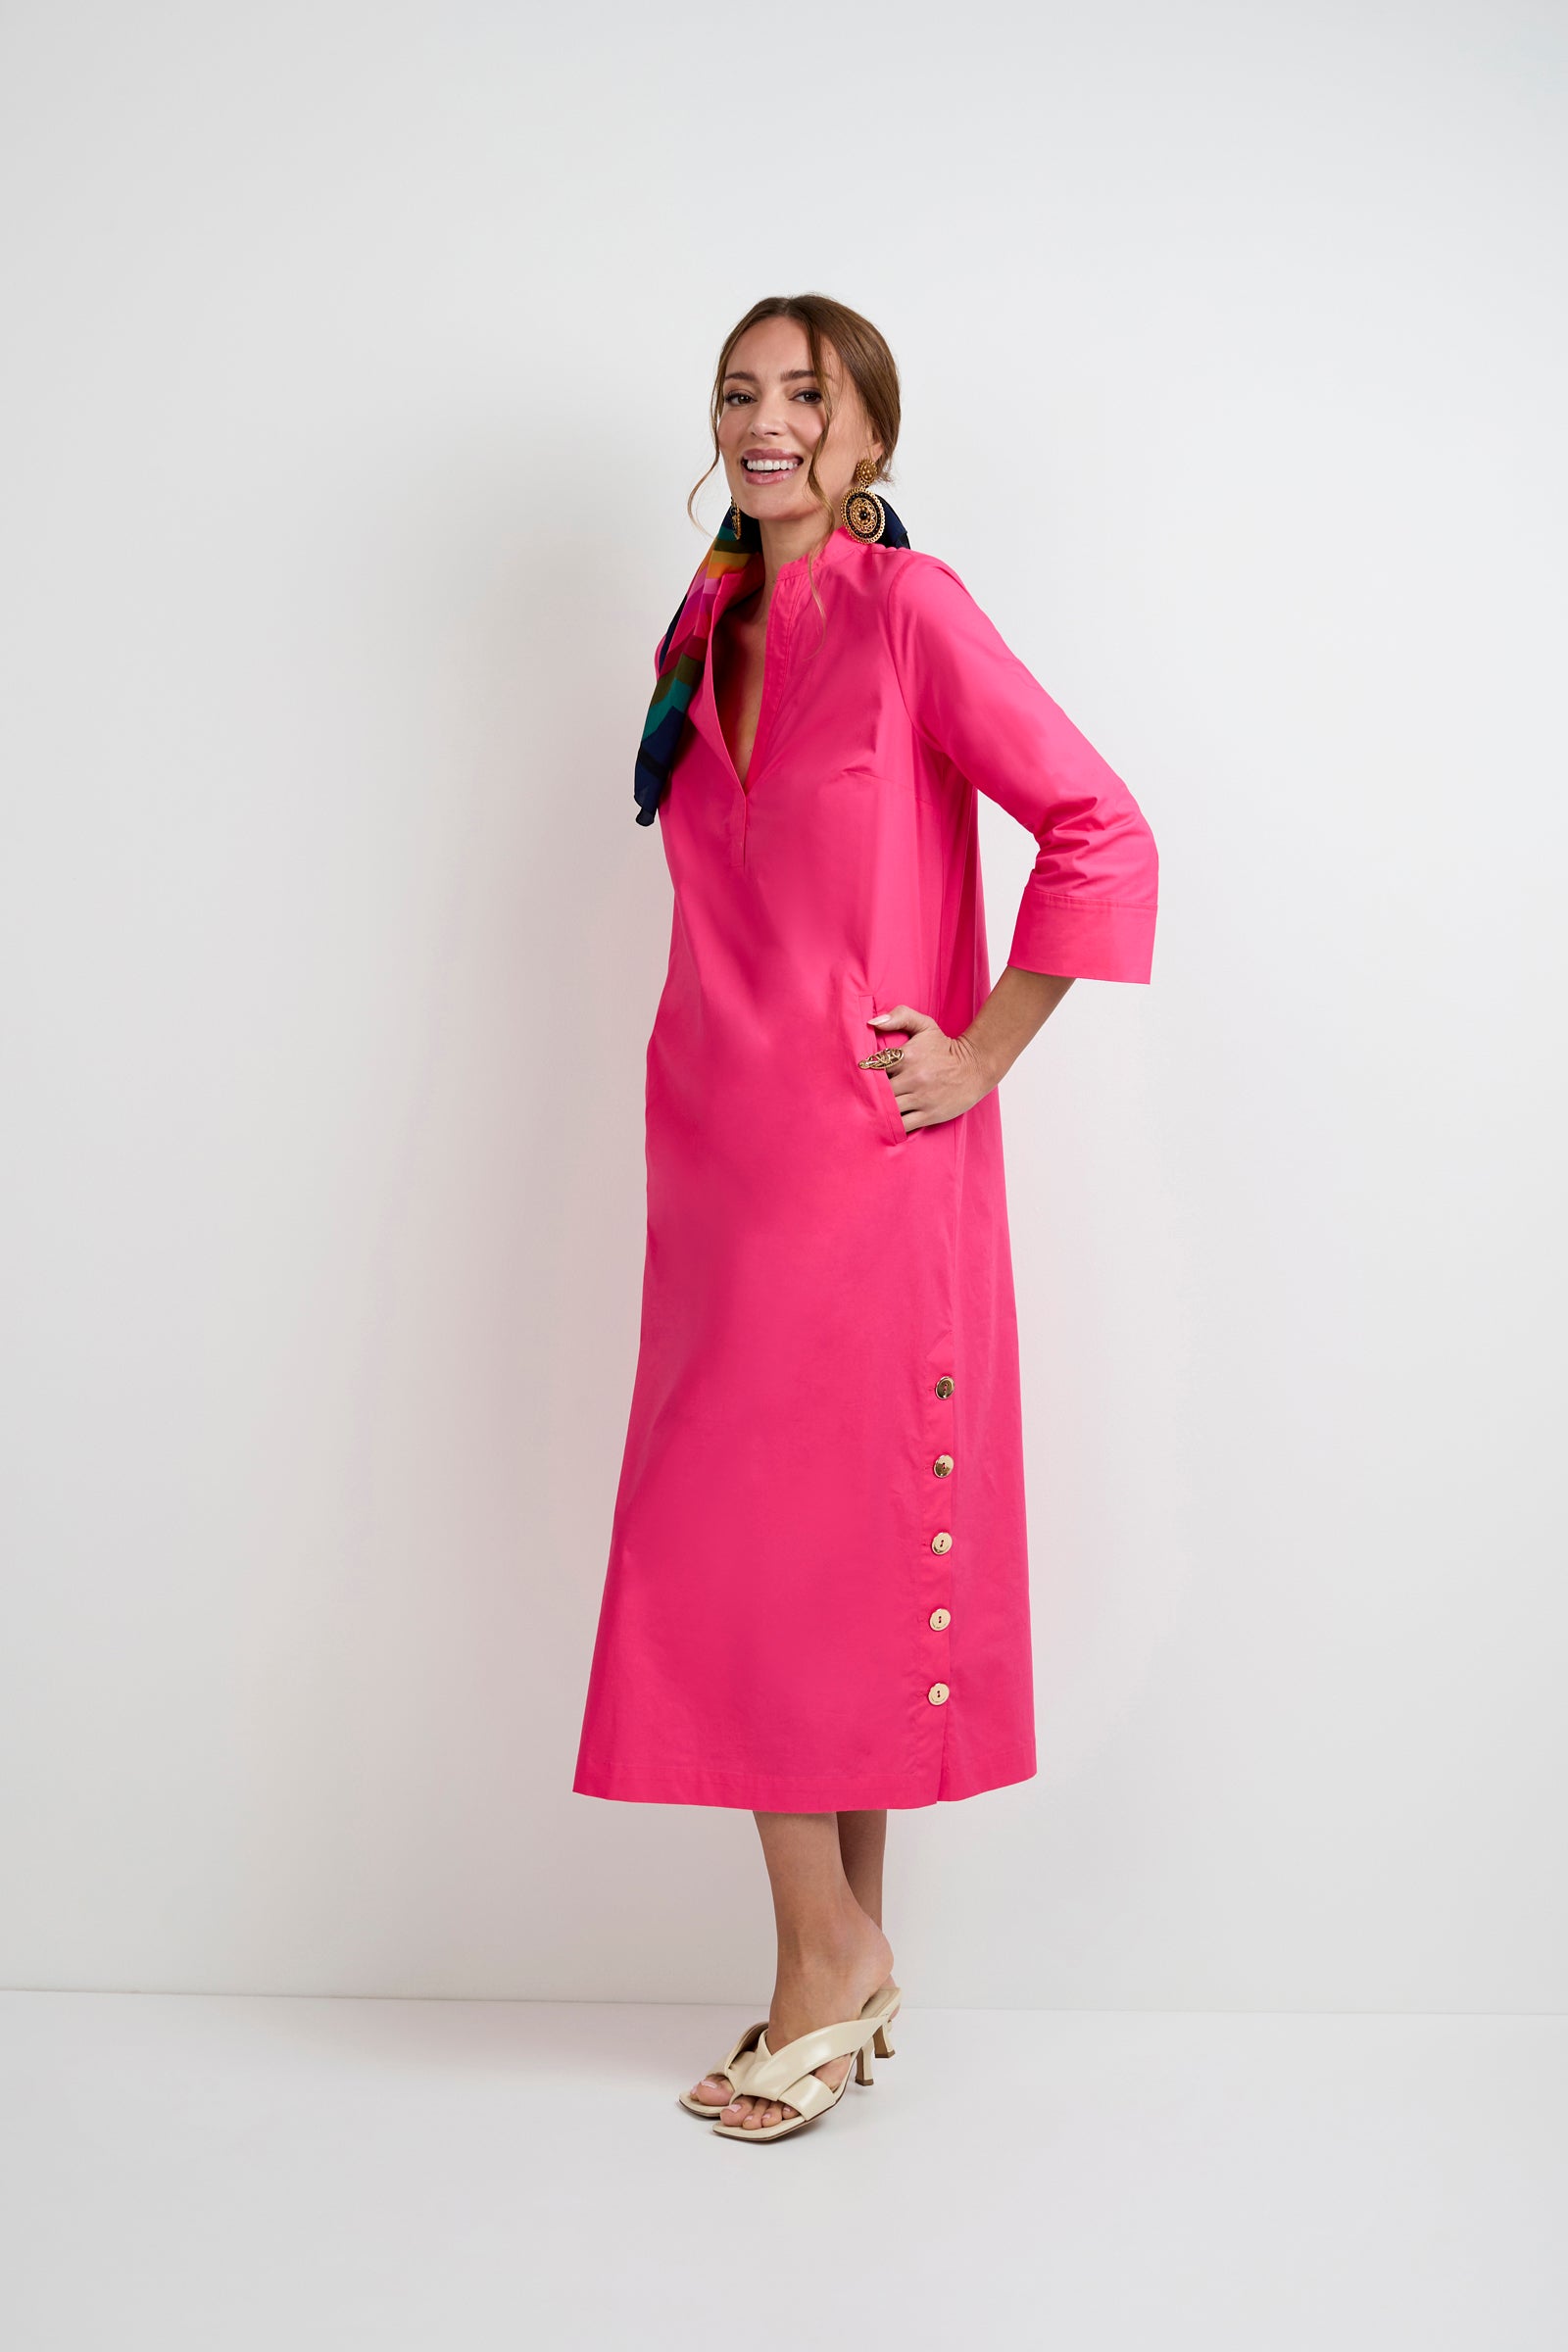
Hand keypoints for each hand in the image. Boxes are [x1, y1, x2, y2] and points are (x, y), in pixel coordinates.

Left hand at [858, 1004, 990, 1132]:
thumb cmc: (946, 1048)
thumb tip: (872, 1023)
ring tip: (875, 1110)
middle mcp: (913, 1078)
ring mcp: (921, 1098)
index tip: (864, 1077)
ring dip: (881, 1111)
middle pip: (879, 1091)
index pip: (875, 1067)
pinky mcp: (929, 1114)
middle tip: (866, 1096)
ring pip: (889, 1109)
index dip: (867, 1074)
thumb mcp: (925, 1026)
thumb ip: (899, 1016)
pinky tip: (889, 1123)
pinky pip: (903, 1125)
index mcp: (907, 1056)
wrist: (976, 1067)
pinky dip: (894, 1125)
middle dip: (871, 1094)